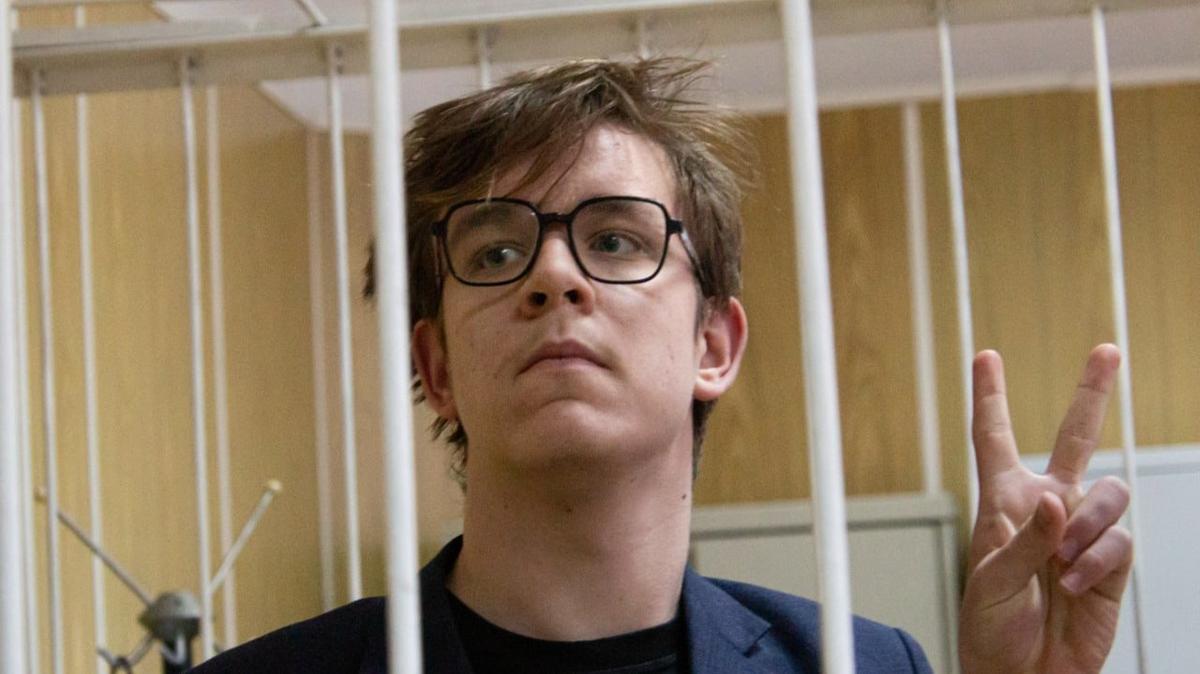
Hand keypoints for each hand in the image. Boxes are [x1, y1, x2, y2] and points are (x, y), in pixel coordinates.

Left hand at [959, 345, 1133, 673]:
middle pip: (1074, 438)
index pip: (994, 439)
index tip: (985, 357)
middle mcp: (1046, 508)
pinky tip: (1072, 586)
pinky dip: (1094, 562)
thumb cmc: (991, 626)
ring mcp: (1082, 533)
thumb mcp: (990, 580)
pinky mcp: (1109, 563)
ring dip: (1085, 527)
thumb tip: (1058, 501)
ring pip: (1106, 492)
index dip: (990, 397)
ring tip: (1060, 567)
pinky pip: (1118, 540)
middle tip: (1107, 351)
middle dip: (1091, 394)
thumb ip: (1026, 538)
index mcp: (1003, 502)